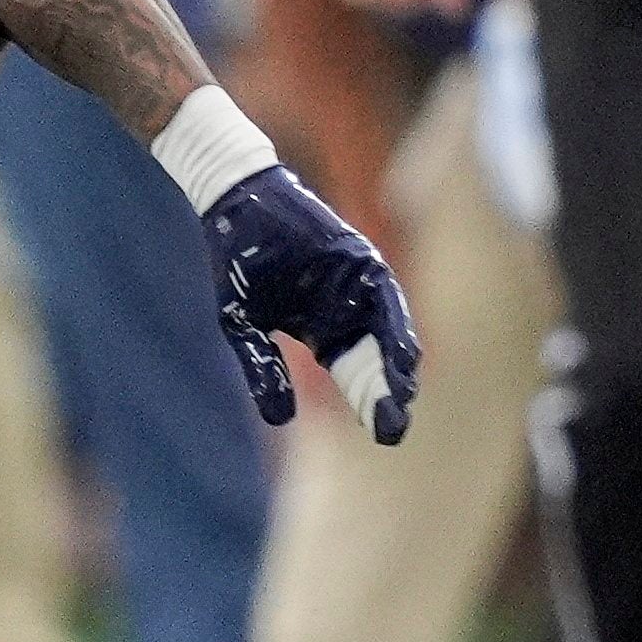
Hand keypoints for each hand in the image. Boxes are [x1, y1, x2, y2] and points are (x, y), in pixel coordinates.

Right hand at [204, 161, 421, 444]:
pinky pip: (387, 298)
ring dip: (397, 367)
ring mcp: (358, 286)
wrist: (238, 208)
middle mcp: (349, 312)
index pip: (356, 376)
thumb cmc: (238, 265)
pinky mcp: (361, 260)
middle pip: (378, 362)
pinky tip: (403, 355)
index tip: (381, 434)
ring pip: (389, 333)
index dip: (368, 404)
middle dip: (386, 396)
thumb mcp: (244, 326)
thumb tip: (281, 420)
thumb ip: (264, 370)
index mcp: (324, 332)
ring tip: (403, 397)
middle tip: (393, 429)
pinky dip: (396, 327)